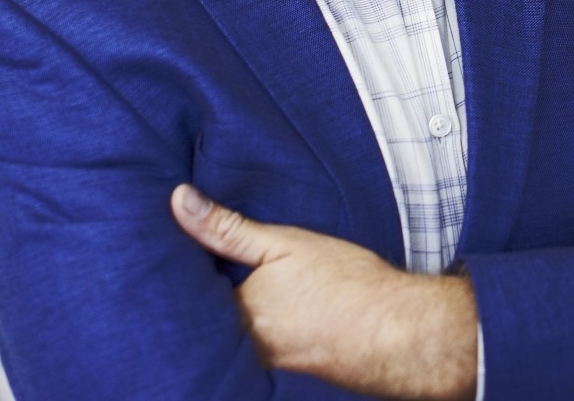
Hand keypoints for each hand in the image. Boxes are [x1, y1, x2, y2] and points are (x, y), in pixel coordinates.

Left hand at [170, 185, 476, 400]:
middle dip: (204, 302)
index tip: (171, 255)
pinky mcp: (290, 374)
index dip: (182, 274)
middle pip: (208, 322)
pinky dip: (260, 333)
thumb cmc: (347, 283)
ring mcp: (267, 366)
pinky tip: (278, 316)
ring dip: (232, 319)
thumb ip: (226, 227)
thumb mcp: (284, 242)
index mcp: (235, 316)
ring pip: (233, 338)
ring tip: (250, 291)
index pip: (187, 296)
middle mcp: (244, 350)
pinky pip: (258, 352)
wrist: (401, 331)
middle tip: (205, 272)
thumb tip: (178, 200)